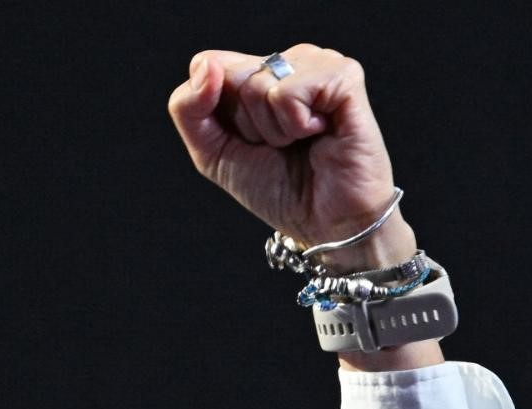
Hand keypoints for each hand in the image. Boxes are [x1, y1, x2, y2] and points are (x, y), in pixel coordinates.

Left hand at [167, 45, 407, 268]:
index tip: (246, 139)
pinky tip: (320, 133)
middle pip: (231, 76)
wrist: (324, 223)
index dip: (213, 111)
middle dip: (245, 125)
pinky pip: (289, 91)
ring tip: (301, 141)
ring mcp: (317, 63)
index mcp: (256, 73)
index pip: (206, 64)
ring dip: (273, 129)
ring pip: (259, 83)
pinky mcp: (344, 75)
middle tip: (278, 145)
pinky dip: (295, 125)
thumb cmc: (276, 188)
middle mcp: (287, 61)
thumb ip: (187, 109)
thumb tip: (206, 65)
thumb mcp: (211, 152)